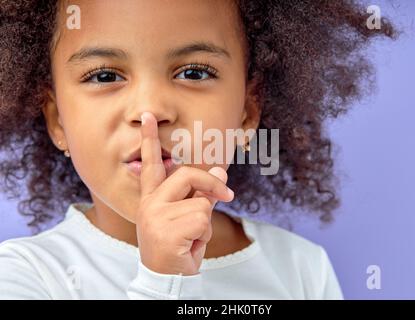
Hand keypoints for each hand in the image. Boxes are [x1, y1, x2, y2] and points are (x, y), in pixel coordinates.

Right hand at [136, 112, 233, 275]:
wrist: (168, 278)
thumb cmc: (178, 246)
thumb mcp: (190, 216)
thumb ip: (202, 193)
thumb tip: (220, 170)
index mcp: (152, 198)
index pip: (152, 165)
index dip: (150, 140)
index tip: (149, 117)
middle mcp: (150, 203)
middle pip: (187, 174)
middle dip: (211, 183)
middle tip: (228, 193)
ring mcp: (156, 216)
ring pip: (201, 202)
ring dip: (205, 222)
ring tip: (192, 237)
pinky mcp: (166, 230)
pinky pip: (202, 219)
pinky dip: (205, 234)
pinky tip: (190, 246)